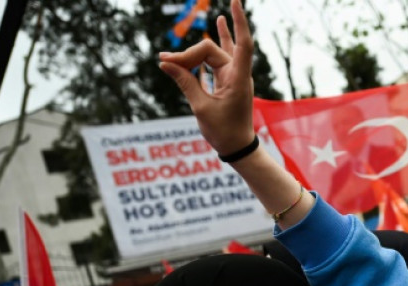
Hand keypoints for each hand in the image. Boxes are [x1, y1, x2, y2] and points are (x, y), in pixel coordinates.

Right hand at [159, 0, 254, 154]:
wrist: (237, 148)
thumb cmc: (222, 131)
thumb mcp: (200, 107)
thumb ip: (184, 81)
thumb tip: (165, 61)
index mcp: (238, 79)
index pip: (242, 44)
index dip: (239, 22)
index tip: (235, 1)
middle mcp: (238, 75)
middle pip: (213, 51)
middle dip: (189, 54)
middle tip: (165, 61)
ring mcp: (234, 78)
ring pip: (214, 55)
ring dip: (195, 52)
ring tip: (178, 46)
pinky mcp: (228, 82)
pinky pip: (219, 59)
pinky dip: (212, 47)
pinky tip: (218, 27)